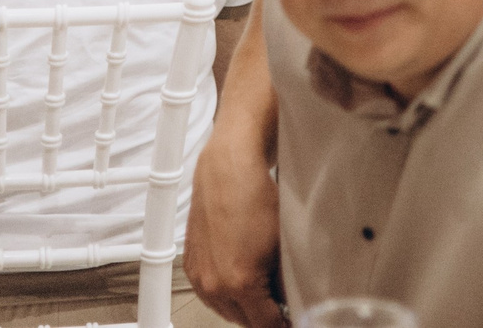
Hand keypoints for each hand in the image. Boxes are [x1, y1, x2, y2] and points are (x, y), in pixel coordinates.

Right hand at [186, 124, 284, 327]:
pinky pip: (210, 294)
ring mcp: (199, 276)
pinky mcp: (190, 265)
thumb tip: (292, 303)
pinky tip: (240, 280)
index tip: (291, 321)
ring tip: (263, 292)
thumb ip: (285, 284)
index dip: (283, 324)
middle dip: (263, 316)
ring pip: (225, 310)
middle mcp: (214, 284)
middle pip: (244, 322)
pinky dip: (225, 292)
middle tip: (281, 307)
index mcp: (239, 283)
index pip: (266, 325)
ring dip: (243, 307)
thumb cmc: (255, 197)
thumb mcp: (282, 246)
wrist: (228, 170)